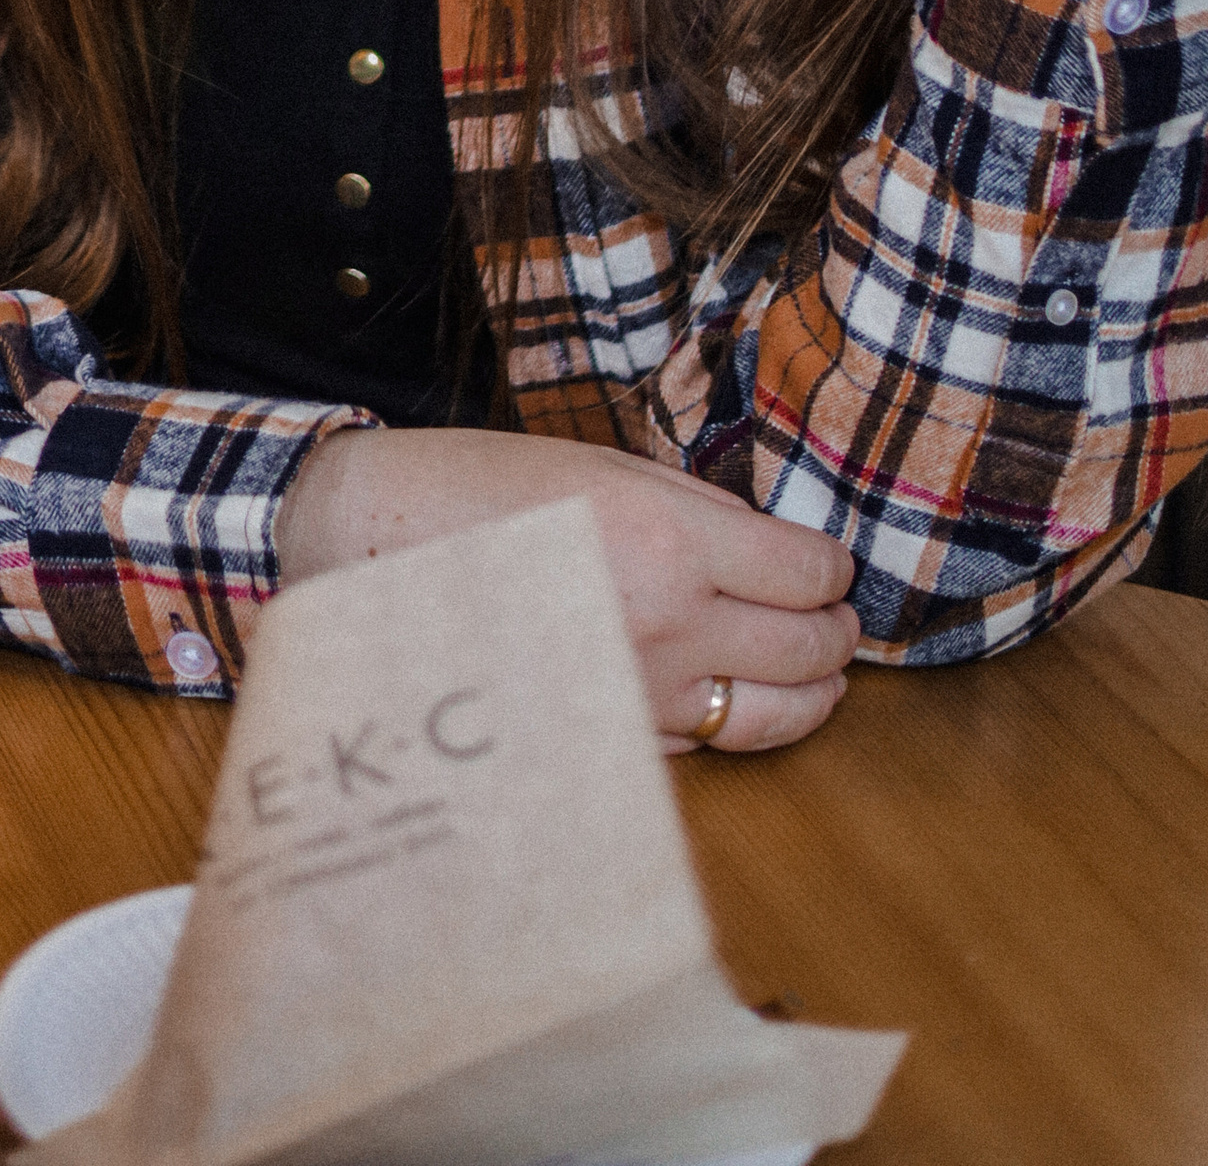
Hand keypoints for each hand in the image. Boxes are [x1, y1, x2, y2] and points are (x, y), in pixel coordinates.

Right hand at [277, 426, 857, 755]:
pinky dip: (732, 721)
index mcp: (673, 540)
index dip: (832, 568)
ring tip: (819, 674)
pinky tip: (729, 696)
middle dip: (835, 631)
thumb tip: (767, 545)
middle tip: (838, 617)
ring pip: (775, 716)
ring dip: (812, 693)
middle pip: (809, 649)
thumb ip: (692, 507)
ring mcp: (642, 696)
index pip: (807, 573)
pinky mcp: (609, 741)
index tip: (829, 564)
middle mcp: (671, 627)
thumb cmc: (476, 490)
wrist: (370, 554)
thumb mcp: (596, 464)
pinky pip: (703, 742)